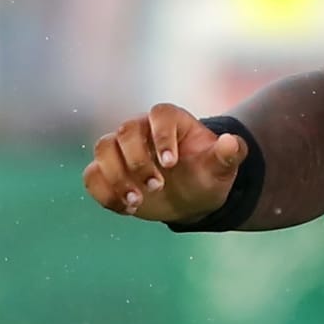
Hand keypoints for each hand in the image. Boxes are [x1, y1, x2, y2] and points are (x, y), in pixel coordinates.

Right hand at [83, 103, 245, 223]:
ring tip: (137, 201)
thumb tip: (231, 142)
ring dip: (116, 176)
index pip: (160, 114)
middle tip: (157, 186)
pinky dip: (104, 193)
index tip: (171, 163)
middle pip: (125, 131)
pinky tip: (127, 209)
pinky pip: (91, 176)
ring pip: (103, 149)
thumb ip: (229, 154)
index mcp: (172, 121)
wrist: (192, 198)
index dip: (162, 135)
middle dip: (138, 160)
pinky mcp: (106, 172)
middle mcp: (142, 130)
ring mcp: (121, 150)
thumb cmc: (207, 174)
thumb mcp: (222, 167)